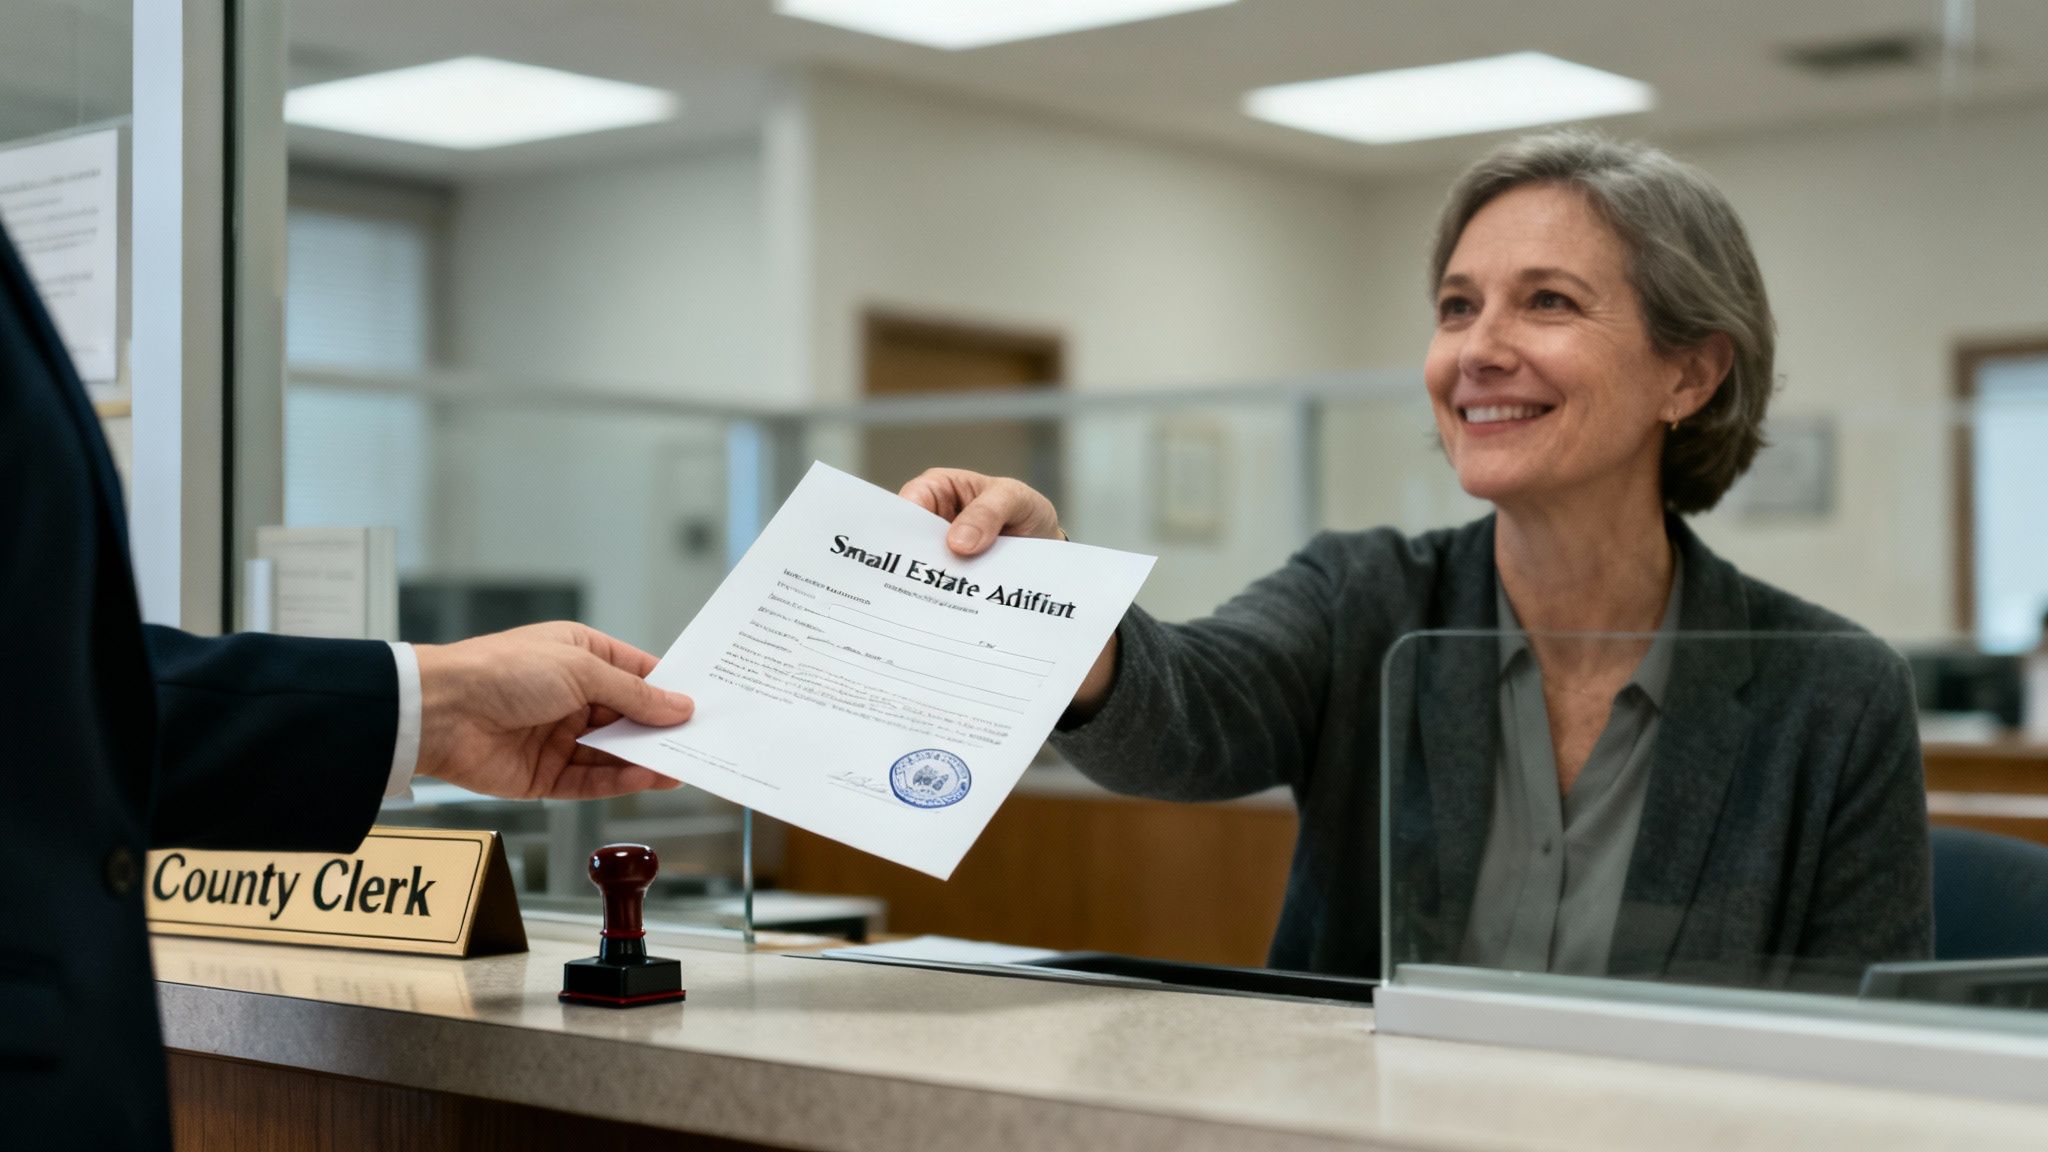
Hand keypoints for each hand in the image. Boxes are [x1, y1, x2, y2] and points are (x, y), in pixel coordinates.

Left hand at [413, 622, 692, 799]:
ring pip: (614, 752)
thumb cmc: (500, 671)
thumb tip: (678, 706)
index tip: (703, 704)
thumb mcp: (580, 669)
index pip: (636, 674)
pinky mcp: (545, 774)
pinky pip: (591, 779)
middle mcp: (570, 695)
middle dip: (661, 729)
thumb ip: (633, 694)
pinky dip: (620, 780)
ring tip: (681, 764)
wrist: (439, 713)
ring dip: (645, 758)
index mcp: (577, 655)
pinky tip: (646, 778)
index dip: (668, 690)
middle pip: (628, 716)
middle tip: (701, 740)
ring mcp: (558, 736)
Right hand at [898, 468, 1117, 719]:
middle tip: (914, 591)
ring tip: (929, 613)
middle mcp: (929, 523)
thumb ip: (988, 513)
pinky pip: (941, 593)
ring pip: (921, 574)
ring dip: (926, 592)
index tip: (908, 554)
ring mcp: (938, 556)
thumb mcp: (1014, 499)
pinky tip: (947, 621)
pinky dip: (945, 605)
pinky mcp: (951, 582)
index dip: (904, 526)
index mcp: (936, 491)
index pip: (909, 502)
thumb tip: (957, 544)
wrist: (1046, 545)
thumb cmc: (1025, 509)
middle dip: (911, 566)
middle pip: (908, 545)